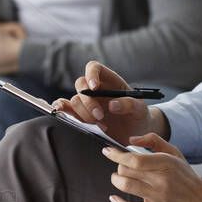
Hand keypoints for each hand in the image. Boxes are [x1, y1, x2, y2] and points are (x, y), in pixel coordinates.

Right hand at [51, 61, 167, 143]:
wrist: (136, 134)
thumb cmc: (139, 116)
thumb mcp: (140, 109)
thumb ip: (129, 104)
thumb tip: (112, 105)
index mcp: (110, 81)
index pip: (94, 68)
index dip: (91, 74)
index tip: (94, 87)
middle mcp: (96, 90)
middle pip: (81, 85)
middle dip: (88, 102)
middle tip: (100, 117)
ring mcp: (88, 103)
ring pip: (75, 100)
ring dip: (84, 114)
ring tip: (101, 126)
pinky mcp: (82, 116)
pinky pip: (67, 110)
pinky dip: (62, 110)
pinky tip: (61, 113)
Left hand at [101, 133, 201, 201]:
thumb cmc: (187, 177)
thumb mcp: (175, 153)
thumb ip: (153, 141)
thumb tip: (131, 140)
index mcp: (165, 162)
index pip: (134, 157)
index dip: (116, 154)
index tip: (107, 151)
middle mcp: (161, 178)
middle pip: (126, 170)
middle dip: (119, 167)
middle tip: (122, 168)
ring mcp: (158, 196)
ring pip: (126, 186)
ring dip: (116, 181)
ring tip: (118, 179)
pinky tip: (115, 199)